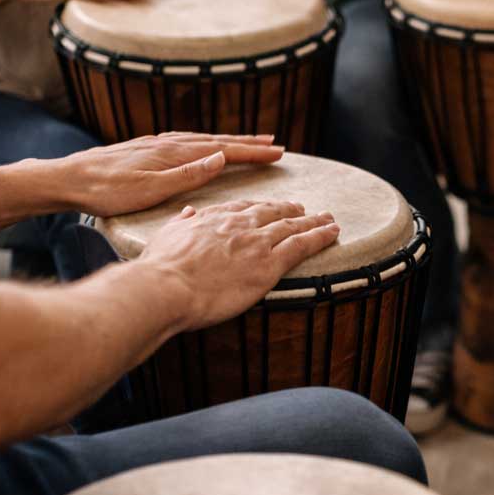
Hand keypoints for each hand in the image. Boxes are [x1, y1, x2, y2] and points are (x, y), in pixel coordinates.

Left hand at [56, 133, 285, 216]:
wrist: (66, 179)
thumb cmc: (105, 190)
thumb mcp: (150, 189)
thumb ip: (187, 174)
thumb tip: (221, 157)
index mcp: (173, 153)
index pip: (223, 150)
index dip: (252, 152)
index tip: (277, 152)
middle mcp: (168, 143)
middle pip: (217, 140)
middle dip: (248, 143)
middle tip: (275, 144)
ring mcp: (156, 144)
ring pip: (202, 140)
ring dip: (229, 141)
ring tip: (249, 143)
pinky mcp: (145, 149)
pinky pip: (187, 142)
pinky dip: (206, 142)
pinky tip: (206, 146)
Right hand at [142, 201, 340, 329]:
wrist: (166, 287)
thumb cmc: (159, 270)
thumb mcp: (165, 237)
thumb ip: (181, 224)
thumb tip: (188, 213)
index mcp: (214, 218)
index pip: (245, 208)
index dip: (263, 207)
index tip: (272, 206)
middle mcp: (239, 225)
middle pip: (273, 212)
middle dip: (292, 210)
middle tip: (306, 210)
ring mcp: (256, 243)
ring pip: (293, 226)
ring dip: (314, 221)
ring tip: (329, 219)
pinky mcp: (269, 264)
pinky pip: (302, 246)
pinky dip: (321, 237)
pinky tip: (333, 233)